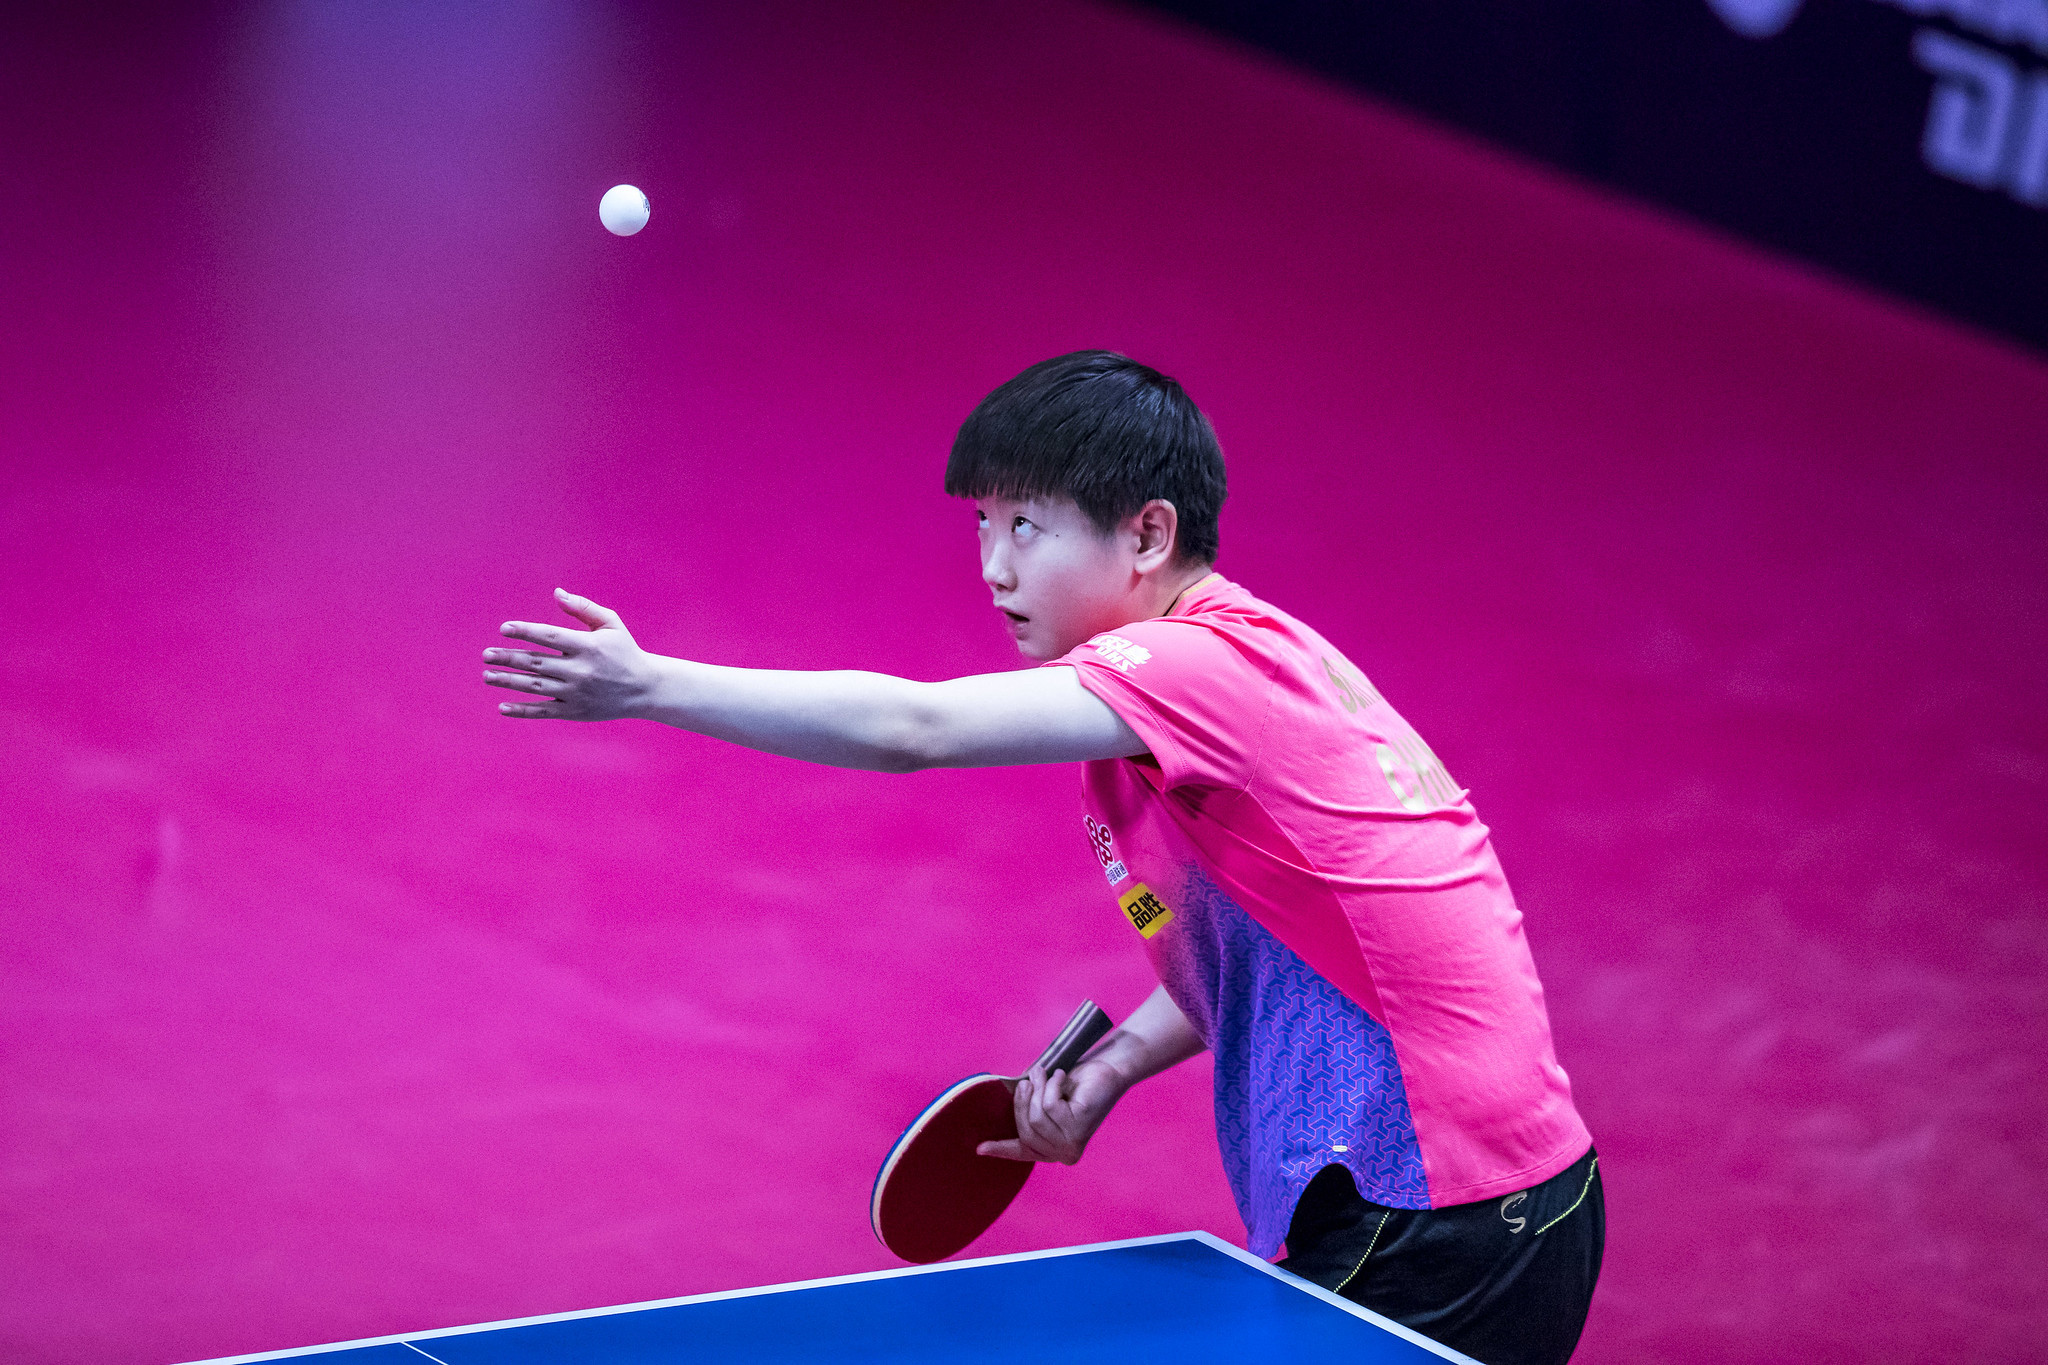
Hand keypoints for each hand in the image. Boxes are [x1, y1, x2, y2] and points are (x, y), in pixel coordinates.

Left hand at [484, 589, 655, 720]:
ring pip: (534, 686)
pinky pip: (543, 711)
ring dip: (507, 681)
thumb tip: (556, 593)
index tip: (503, 629)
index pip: (549, 636)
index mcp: (588, 646)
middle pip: (536, 662)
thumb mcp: (611, 624)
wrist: (645, 688)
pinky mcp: (575, 711)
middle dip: (507, 657)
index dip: (524, 631)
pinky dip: (521, 711)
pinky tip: (502, 706)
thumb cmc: (625, 651)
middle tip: (486, 655)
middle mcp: (580, 670)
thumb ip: (583, 608)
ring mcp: (576, 693)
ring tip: (487, 675)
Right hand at [976, 1058, 1128, 1164]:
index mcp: (1052, 1148)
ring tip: (1046, 1074)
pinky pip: (1049, 1106)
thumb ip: (1029, 1105)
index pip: (1022, 1152)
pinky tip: (1062, 1077)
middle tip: (1030, 1078)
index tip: (979, 1148)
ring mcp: (1071, 1145)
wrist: (1107, 1071)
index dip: (1000, 1149)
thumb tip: (1008, 1099)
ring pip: (1036, 1118)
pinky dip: (1052, 1086)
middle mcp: (1062, 1153)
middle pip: (1025, 1131)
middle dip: (1023, 1100)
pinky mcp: (1078, 1131)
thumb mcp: (1046, 1096)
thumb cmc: (1076, 1083)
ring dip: (1038, 1089)